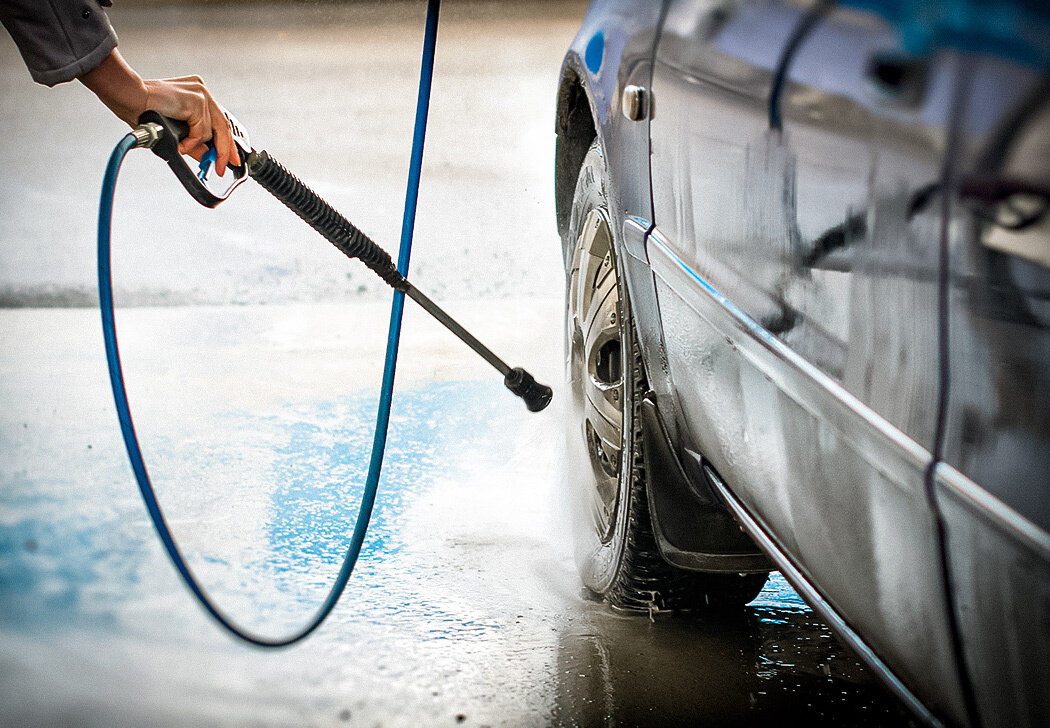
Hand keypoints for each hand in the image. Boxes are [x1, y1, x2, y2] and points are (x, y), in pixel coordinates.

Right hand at [79, 49, 239, 174]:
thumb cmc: (144, 111)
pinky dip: (191, 141)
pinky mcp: (197, 101)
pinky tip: (180, 141)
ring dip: (195, 144)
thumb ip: (193, 142)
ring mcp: (201, 94)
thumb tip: (207, 156)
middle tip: (222, 167)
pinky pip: (201, 132)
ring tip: (180, 144)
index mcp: (196, 94)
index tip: (230, 158)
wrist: (130, 98)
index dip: (226, 142)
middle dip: (224, 151)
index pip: (218, 121)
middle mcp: (201, 91)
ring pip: (211, 132)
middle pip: (222, 126)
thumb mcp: (175, 132)